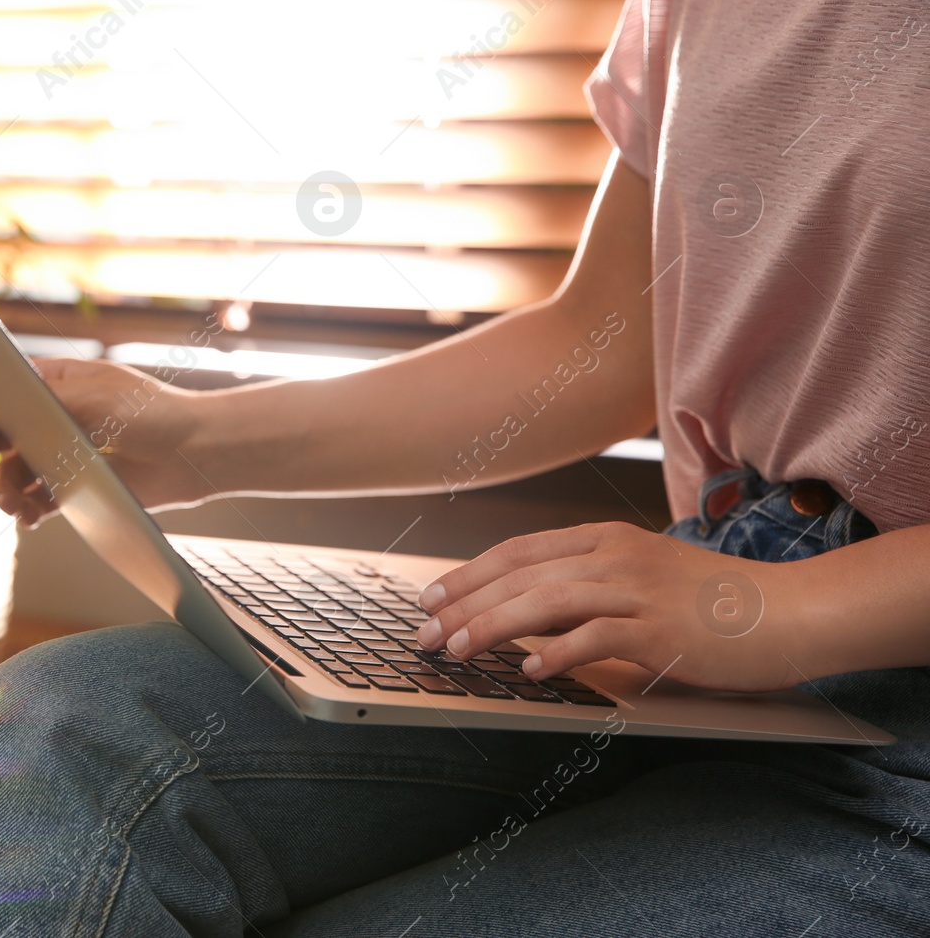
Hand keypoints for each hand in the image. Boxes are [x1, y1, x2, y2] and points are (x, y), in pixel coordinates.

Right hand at [0, 357, 210, 526]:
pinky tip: (32, 517)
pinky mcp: (76, 483)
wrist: (195, 454)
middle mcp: (50, 415)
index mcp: (50, 383)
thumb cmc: (151, 414)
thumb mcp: (91, 398)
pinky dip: (28, 509)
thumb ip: (42, 406)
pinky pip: (35, 499)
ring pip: (10, 473)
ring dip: (4, 491)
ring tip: (19, 508)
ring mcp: (61, 450)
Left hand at [413, 521, 813, 692]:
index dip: (467, 574)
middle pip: (519, 575)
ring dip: (491, 626)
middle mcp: (614, 557)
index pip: (517, 552)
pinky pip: (596, 638)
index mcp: (604, 541)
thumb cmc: (708, 603)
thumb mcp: (638, 579)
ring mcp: (637, 591)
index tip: (429, 598)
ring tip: (456, 649)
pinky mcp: (660, 630)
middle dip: (463, 604)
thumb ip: (585, 589)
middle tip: (424, 634)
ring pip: (545, 601)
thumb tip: (523, 615)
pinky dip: (557, 652)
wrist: (786, 611)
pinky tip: (529, 669)